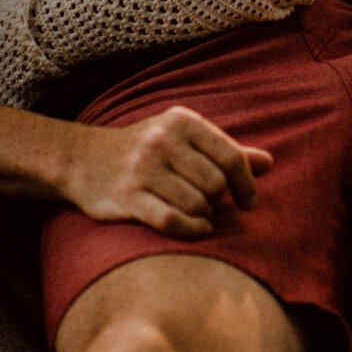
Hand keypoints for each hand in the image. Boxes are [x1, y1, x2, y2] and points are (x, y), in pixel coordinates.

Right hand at [60, 106, 273, 238]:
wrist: (82, 159)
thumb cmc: (144, 151)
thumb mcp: (183, 140)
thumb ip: (225, 151)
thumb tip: (269, 164)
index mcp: (181, 122)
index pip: (231, 157)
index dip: (246, 185)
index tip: (248, 201)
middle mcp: (161, 140)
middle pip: (216, 184)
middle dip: (218, 200)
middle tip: (207, 203)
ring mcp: (142, 168)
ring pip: (197, 204)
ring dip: (203, 215)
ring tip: (196, 213)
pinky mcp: (126, 196)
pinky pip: (173, 220)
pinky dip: (191, 229)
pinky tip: (195, 228)